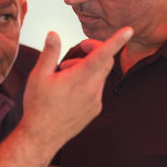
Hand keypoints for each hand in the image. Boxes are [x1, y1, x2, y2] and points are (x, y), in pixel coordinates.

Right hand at [19, 28, 131, 151]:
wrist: (42, 136)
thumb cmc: (37, 105)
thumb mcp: (38, 76)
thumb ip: (50, 53)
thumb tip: (53, 33)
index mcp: (79, 78)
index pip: (103, 55)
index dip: (117, 41)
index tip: (129, 30)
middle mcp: (92, 89)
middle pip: (106, 61)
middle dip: (95, 50)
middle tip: (79, 49)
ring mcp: (96, 101)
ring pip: (101, 74)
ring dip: (88, 67)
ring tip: (65, 73)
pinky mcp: (96, 109)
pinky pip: (98, 88)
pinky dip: (89, 81)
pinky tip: (70, 89)